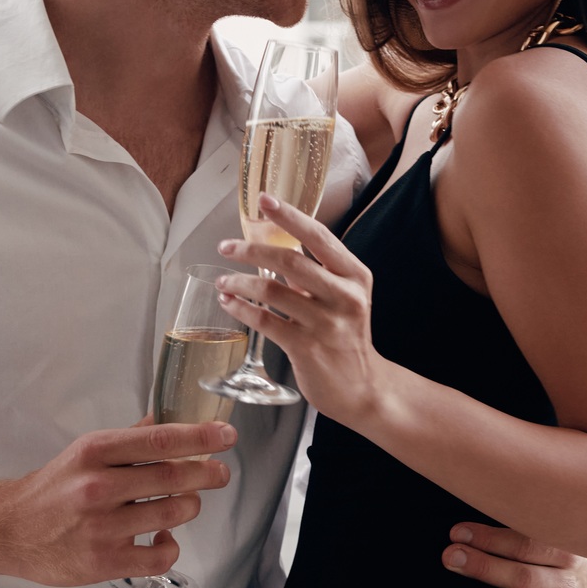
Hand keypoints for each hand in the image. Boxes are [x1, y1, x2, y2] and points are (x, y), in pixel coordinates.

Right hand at [0, 420, 234, 586]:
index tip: (225, 435)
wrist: (9, 530)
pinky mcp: (104, 562)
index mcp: (94, 452)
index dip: (200, 436)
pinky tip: (164, 537)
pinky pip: (160, 555)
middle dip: (207, 473)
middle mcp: (98, 487)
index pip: (159, 440)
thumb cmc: (52, 489)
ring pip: (172, 514)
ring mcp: (101, 527)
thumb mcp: (85, 453)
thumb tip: (169, 419)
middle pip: (173, 477)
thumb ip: (129, 439)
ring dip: (189, 506)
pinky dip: (171, 546)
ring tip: (186, 502)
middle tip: (220, 472)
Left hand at [215, 194, 384, 424]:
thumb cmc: (347, 336)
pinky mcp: (306, 347)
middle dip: (251, 249)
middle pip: (289, 259)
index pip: (318, 236)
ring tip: (223, 280)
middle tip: (227, 246)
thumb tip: (273, 247)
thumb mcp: (344, 297)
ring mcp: (325, 322)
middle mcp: (344, 295)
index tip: (263, 200)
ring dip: (239, 282)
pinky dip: (240, 309)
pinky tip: (228, 302)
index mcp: (355, 275)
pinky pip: (264, 321)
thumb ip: (316, 273)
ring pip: (271, 290)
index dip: (289, 215)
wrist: (363, 387)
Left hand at [442, 522, 586, 587]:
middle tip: (452, 557)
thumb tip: (466, 522)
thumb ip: (512, 524)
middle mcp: (566, 578)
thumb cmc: (544, 545)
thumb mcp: (539, 529)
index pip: (524, 542)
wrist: (582, 572)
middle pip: (524, 575)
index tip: (457, 533)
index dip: (489, 538)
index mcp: (562, 546)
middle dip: (485, 566)